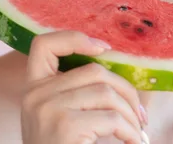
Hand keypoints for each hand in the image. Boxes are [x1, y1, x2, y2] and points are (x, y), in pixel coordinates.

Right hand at [21, 30, 147, 143]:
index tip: (103, 48)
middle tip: (140, 114)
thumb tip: (125, 71)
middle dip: (126, 90)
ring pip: (107, 93)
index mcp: (32, 88)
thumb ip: (78, 93)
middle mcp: (35, 95)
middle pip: (94, 70)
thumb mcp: (61, 118)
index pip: (43, 44)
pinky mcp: (65, 126)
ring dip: (131, 115)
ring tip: (137, 132)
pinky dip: (130, 132)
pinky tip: (134, 143)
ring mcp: (47, 109)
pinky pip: (112, 118)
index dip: (74, 38)